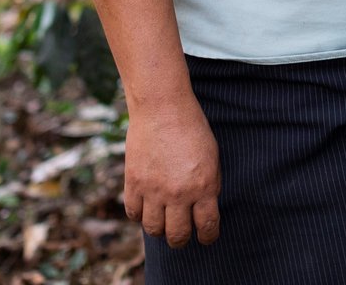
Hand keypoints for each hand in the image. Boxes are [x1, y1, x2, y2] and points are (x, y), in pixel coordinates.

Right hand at [123, 93, 220, 247]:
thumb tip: (202, 208)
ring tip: (162, 221)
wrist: (162, 106)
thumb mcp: (212, 156)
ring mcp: (154, 190)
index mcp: (204, 185)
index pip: (207, 226)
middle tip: (181, 234)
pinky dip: (139, 214)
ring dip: (159, 229)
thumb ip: (208, 184)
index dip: (207, 237)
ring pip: (153, 230)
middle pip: (177, 235)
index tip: (206, 237)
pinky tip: (146, 206)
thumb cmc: (191, 127)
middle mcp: (179, 193)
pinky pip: (134, 213)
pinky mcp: (134, 183)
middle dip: (181, 239)